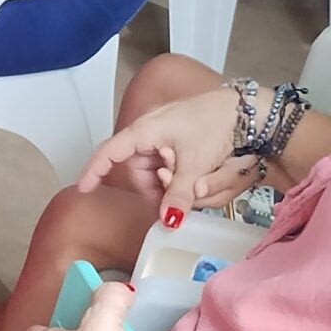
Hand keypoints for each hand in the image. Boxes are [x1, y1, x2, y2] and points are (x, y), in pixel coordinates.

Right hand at [77, 83, 254, 220]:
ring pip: (156, 168)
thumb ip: (178, 195)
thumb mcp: (195, 164)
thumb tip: (167, 221)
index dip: (94, 171)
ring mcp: (166, 133)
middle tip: (174, 200)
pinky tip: (197, 175)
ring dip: (170, 182)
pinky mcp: (180, 137)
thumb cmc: (216, 125)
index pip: (109, 152)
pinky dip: (180, 173)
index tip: (83, 188)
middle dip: (153, 187)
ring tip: (193, 182)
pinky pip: (170, 162)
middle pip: (137, 169)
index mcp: (145, 130)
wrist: (247, 109)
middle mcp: (151, 130)